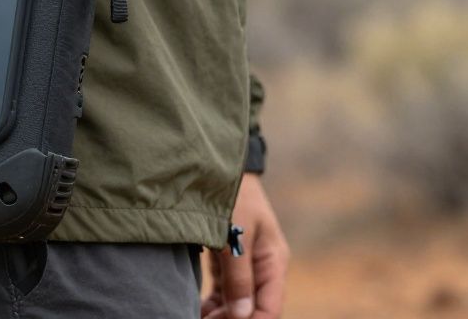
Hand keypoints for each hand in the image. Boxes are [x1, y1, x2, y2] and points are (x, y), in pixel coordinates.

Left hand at [202, 174, 289, 318]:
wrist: (220, 164)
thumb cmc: (231, 196)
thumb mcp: (234, 235)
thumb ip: (239, 275)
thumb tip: (243, 315)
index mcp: (272, 261)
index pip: (269, 308)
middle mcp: (262, 266)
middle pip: (252, 307)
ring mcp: (245, 262)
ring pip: (236, 301)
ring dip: (219, 314)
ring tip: (195, 317)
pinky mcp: (228, 257)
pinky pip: (223, 289)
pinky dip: (212, 302)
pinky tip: (197, 308)